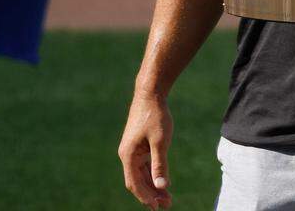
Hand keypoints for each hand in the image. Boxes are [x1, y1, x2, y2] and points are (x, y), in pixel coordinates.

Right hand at [118, 93, 172, 208]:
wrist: (151, 94)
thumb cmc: (155, 116)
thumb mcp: (161, 141)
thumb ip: (160, 164)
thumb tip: (162, 185)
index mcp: (128, 155)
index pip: (134, 183)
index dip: (145, 197)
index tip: (157, 207)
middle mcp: (127, 155)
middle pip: (137, 181)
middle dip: (151, 195)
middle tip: (167, 205)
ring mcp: (132, 150)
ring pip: (141, 175)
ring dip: (153, 186)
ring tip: (167, 198)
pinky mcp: (138, 146)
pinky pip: (144, 166)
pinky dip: (152, 175)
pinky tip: (163, 181)